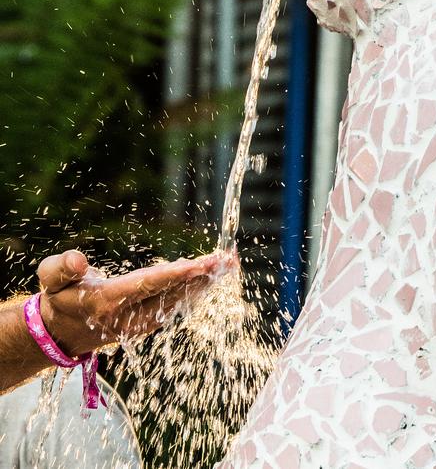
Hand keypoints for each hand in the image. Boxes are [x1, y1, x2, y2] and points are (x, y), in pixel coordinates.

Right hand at [37, 249, 234, 357]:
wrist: (61, 332)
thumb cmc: (59, 297)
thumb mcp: (50, 279)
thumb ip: (61, 268)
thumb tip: (79, 261)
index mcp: (108, 304)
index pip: (147, 286)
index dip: (174, 275)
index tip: (198, 265)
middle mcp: (130, 317)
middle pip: (172, 293)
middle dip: (201, 276)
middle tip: (227, 260)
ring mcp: (142, 322)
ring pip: (179, 300)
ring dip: (206, 282)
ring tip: (228, 263)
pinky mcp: (149, 322)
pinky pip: (178, 304)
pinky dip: (197, 289)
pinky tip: (213, 276)